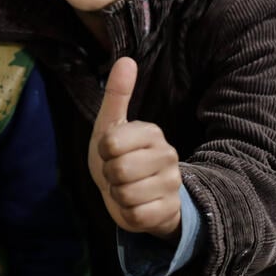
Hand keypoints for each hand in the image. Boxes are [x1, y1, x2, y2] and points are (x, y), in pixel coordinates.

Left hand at [88, 57, 182, 239]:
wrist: (135, 195)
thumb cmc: (118, 156)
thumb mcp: (110, 125)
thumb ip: (117, 94)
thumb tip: (126, 59)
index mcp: (152, 132)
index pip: (110, 144)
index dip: (103, 151)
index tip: (110, 151)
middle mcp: (168, 156)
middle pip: (118, 170)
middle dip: (109, 175)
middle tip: (118, 173)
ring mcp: (172, 185)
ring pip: (126, 195)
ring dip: (118, 196)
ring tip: (126, 188)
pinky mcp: (170, 211)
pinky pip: (136, 216)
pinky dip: (128, 215)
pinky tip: (136, 206)